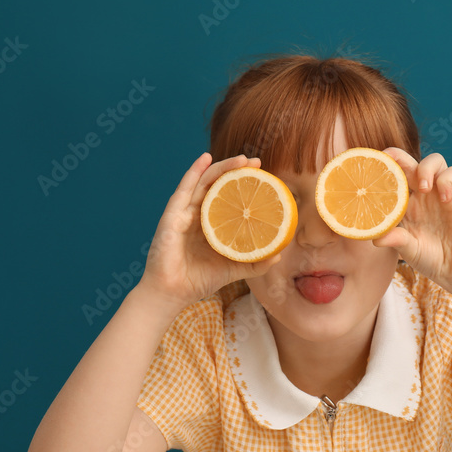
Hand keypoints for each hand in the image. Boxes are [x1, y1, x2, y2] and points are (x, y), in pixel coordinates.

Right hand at [136, 153, 282, 312]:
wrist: (173, 293)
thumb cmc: (199, 281)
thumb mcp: (234, 269)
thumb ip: (255, 263)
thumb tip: (278, 254)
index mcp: (212, 224)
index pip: (229, 197)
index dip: (245, 184)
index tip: (264, 176)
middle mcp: (198, 215)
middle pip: (219, 184)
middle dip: (237, 170)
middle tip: (257, 162)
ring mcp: (185, 213)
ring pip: (204, 182)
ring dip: (222, 167)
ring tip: (241, 158)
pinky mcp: (173, 215)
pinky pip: (184, 189)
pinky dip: (194, 171)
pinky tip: (205, 158)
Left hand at [374, 148, 451, 295]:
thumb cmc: (430, 258)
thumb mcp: (408, 250)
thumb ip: (395, 240)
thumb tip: (375, 238)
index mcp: (405, 203)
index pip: (392, 178)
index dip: (383, 169)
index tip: (370, 165)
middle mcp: (422, 194)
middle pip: (409, 162)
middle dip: (398, 156)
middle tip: (389, 159)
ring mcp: (440, 192)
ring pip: (435, 161)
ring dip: (426, 168)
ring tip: (423, 188)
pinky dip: (447, 181)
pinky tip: (444, 199)